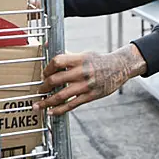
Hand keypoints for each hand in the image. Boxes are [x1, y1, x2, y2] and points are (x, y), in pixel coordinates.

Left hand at [32, 44, 146, 115]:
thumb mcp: (84, 54)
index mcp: (79, 59)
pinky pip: (71, 105)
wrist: (119, 68)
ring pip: (61, 96)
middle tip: (39, 90)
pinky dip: (59, 110)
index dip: (47, 68)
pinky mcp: (90, 96)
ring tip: (38, 105)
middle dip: (43, 87)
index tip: (43, 74)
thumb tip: (47, 46)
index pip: (57, 61)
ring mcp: (86, 85)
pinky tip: (51, 112)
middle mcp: (82, 72)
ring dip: (47, 102)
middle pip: (55, 80)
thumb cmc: (99, 60)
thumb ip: (66, 55)